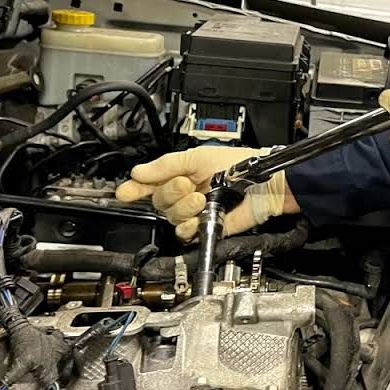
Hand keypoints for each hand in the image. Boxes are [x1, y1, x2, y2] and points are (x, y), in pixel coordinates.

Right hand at [115, 147, 297, 240]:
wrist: (266, 184)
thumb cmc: (244, 166)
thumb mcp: (200, 157)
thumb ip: (167, 165)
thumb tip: (138, 173)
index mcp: (183, 173)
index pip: (151, 183)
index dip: (135, 188)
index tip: (123, 192)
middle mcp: (187, 193)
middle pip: (158, 201)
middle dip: (170, 192)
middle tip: (187, 184)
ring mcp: (196, 211)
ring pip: (170, 217)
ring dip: (183, 207)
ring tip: (201, 198)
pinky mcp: (206, 227)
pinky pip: (184, 233)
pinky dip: (188, 226)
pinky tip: (198, 216)